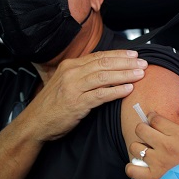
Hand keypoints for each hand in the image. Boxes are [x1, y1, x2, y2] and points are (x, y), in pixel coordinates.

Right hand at [22, 50, 147, 141]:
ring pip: (104, 76)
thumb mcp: (67, 83)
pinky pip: (101, 94)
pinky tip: (128, 89)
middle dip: (126, 62)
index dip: (119, 54)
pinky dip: (116, 90)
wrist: (35, 123)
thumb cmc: (54, 105)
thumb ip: (83, 75)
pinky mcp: (76, 103)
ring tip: (140, 74)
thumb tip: (107, 70)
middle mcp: (72, 73)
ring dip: (125, 74)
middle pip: (104, 63)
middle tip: (143, 63)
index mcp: (70, 65)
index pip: (99, 56)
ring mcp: (73, 87)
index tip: (134, 54)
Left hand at [125, 112, 178, 178]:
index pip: (155, 119)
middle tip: (147, 136)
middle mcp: (165, 145)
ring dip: (138, 149)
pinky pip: (130, 168)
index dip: (152, 118)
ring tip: (145, 154)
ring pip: (134, 147)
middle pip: (140, 129)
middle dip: (142, 130)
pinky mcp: (150, 177)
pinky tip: (140, 169)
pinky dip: (133, 168)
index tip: (153, 121)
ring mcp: (156, 161)